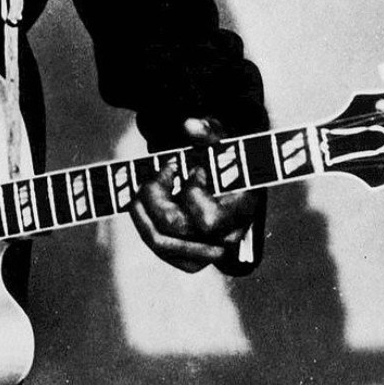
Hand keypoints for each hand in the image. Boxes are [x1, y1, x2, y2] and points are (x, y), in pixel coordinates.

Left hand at [129, 117, 257, 271]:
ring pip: (158, 240)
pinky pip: (156, 245)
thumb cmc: (224, 162)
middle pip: (175, 227)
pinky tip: (141, 199)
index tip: (193, 169)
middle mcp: (225, 240)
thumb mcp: (222, 142)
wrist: (229, 187)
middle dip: (157, 193)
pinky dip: (142, 220)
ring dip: (142, 207)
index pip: (207, 220)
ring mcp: (206, 254)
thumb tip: (190, 125)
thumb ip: (209, 131)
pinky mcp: (189, 259)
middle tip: (163, 170)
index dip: (192, 192)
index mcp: (242, 213)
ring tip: (146, 183)